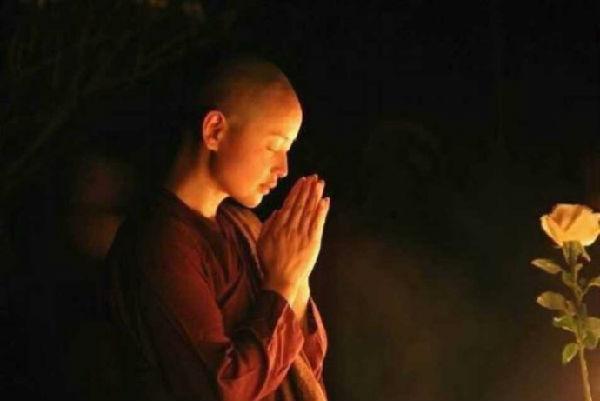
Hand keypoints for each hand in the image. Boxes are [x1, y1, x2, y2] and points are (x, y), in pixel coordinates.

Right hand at [257, 175, 329, 303]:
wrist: (281, 280)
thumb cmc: (270, 262)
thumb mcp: (262, 241)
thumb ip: (269, 224)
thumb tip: (278, 211)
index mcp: (278, 226)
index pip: (290, 204)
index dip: (297, 191)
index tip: (302, 180)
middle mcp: (291, 228)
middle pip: (301, 204)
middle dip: (308, 189)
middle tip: (313, 177)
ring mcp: (303, 235)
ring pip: (310, 211)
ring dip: (315, 196)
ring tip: (320, 184)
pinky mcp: (312, 242)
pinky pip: (318, 223)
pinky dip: (322, 211)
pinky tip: (325, 201)